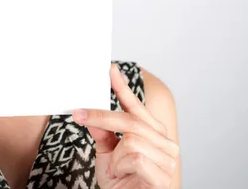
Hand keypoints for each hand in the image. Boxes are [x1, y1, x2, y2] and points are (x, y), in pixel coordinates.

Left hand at [73, 64, 179, 188]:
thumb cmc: (123, 182)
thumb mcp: (107, 155)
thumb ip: (102, 133)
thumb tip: (90, 113)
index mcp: (154, 134)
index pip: (136, 107)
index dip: (122, 88)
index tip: (110, 69)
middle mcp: (166, 143)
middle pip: (131, 121)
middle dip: (102, 117)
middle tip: (79, 114)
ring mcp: (168, 160)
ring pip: (132, 140)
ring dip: (116, 157)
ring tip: (118, 169)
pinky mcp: (163, 176)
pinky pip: (135, 158)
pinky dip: (122, 166)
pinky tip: (125, 175)